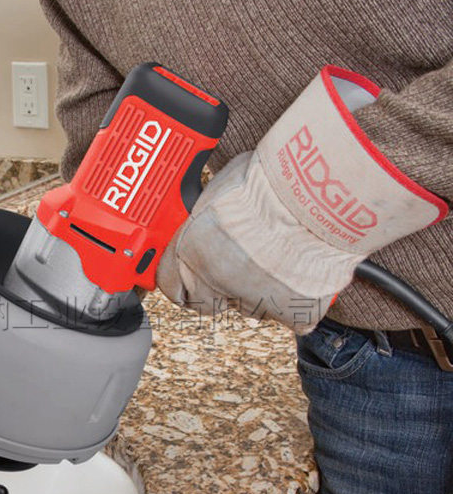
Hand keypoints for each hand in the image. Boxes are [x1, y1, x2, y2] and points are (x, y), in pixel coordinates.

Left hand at [157, 66, 446, 332]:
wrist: (323, 186)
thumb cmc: (274, 177)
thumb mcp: (221, 187)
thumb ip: (207, 216)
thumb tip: (203, 218)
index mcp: (192, 250)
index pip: (171, 284)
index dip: (183, 280)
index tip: (191, 279)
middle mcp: (216, 281)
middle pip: (207, 304)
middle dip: (219, 290)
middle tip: (241, 265)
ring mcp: (255, 300)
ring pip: (252, 307)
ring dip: (262, 290)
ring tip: (283, 254)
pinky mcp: (295, 313)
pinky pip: (295, 316)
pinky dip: (302, 299)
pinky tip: (309, 269)